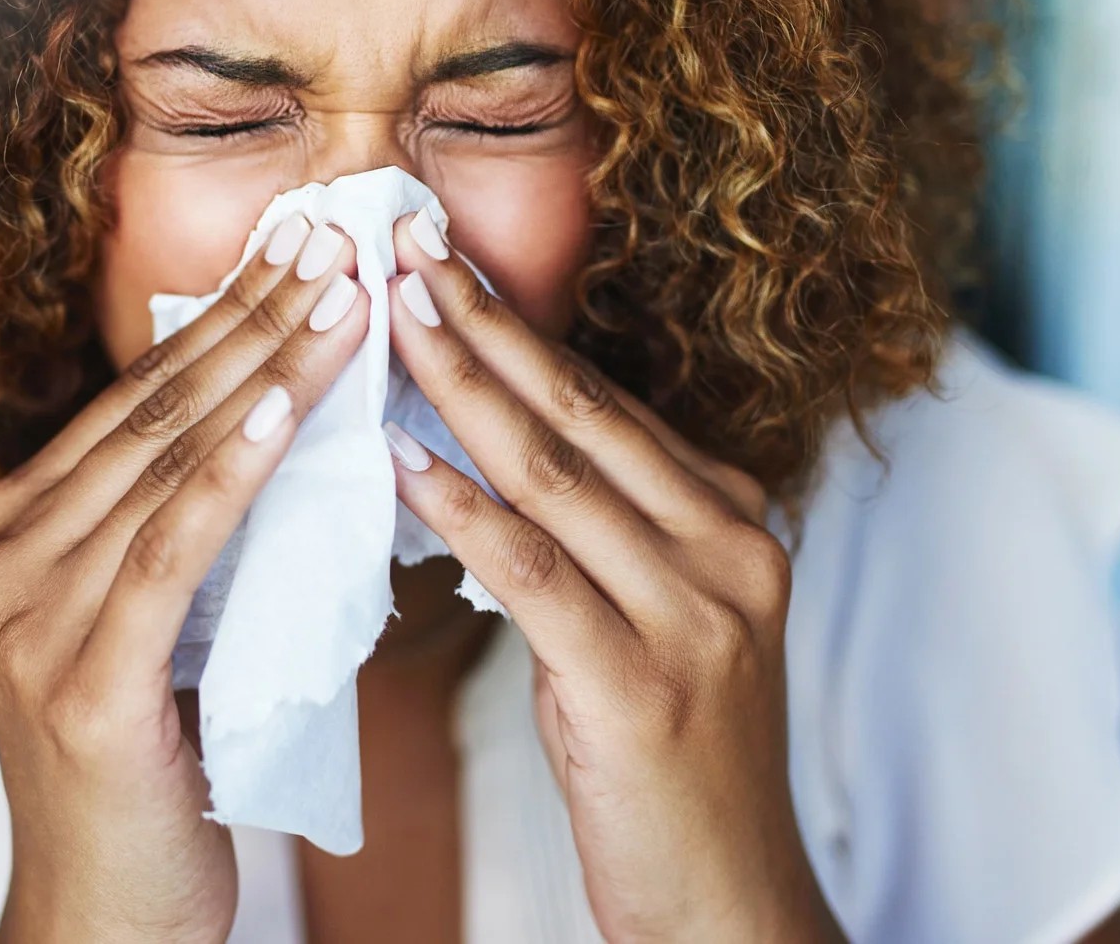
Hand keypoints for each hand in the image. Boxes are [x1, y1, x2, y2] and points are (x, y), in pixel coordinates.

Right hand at [0, 216, 370, 943]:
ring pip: (163, 464)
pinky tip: (287, 411)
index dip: (218, 318)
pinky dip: (232, 473)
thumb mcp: (150, 630)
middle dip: (250, 318)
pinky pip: (170, 550)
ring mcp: (28, 620)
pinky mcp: (80, 682)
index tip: (300, 249)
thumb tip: (271, 419)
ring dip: (264, 371)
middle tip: (333, 240)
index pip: (131, 404)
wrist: (102, 924)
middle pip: (146, 415)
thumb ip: (174, 534)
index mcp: (9, 538)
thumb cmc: (143, 777)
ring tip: (341, 300)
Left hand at [383, 212, 843, 943]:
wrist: (728, 902)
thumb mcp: (644, 618)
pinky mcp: (640, 683)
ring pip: (554, 473)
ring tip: (388, 314)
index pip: (606, 401)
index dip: (516, 324)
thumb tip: (478, 436)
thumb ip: (589, 528)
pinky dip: (462, 507)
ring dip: (461, 385)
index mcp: (731, 520)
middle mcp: (728, 549)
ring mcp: (695, 614)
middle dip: (484, 321)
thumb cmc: (664, 760)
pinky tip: (400, 459)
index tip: (438, 256)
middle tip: (403, 242)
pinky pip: (534, 571)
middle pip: (582, 412)